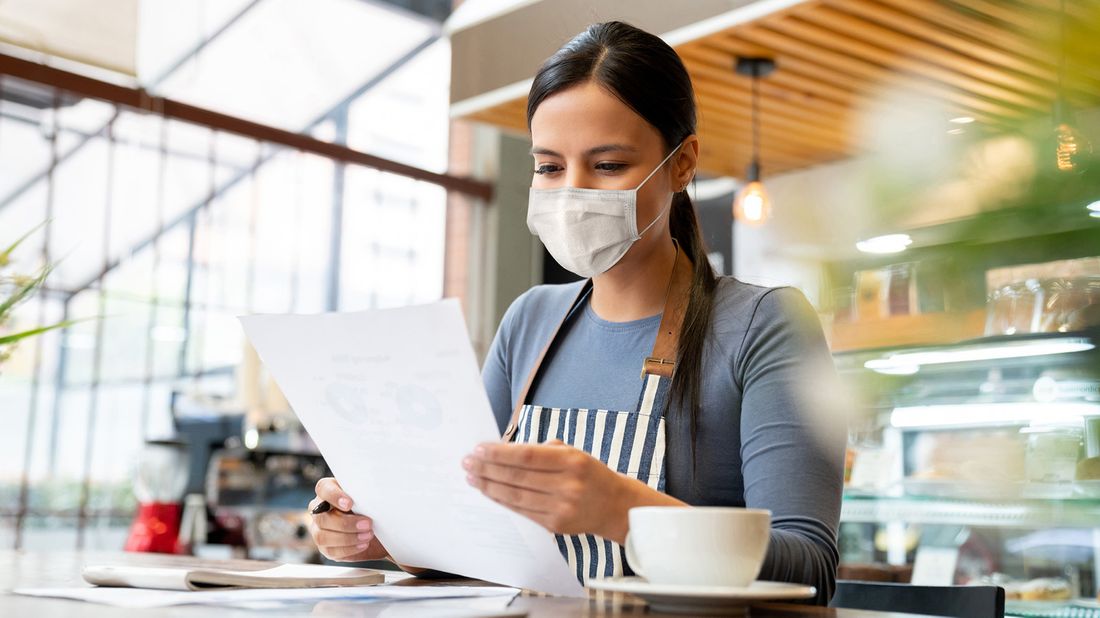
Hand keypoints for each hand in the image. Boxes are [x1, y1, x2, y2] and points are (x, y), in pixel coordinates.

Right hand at [308, 477, 388, 561]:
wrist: (377, 528)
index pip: (323, 489)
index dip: (334, 497)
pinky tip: (362, 544)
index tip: (349, 503)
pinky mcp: (325, 547)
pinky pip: (331, 551)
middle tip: (367, 523)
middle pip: (322, 518)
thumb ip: (364, 493)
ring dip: (348, 538)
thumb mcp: (369, 496)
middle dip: (345, 523)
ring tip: (368, 535)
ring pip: (323, 537)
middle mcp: (319, 510)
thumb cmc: (371, 507)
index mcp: (328, 490)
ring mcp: (319, 530)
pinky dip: (349, 549)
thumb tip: (372, 494)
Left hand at [463, 440, 671, 543]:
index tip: (479, 449)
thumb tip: (506, 451)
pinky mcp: (555, 525)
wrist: (616, 506)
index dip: (500, 453)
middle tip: (467, 462)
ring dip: (489, 487)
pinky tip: (490, 492)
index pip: (527, 456)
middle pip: (517, 477)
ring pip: (516, 496)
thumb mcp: (575, 453)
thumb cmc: (590, 474)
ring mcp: (561, 508)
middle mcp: (567, 485)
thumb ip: (544, 450)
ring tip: (472, 477)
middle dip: (488, 469)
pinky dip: (503, 501)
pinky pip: (522, 511)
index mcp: (572, 461)